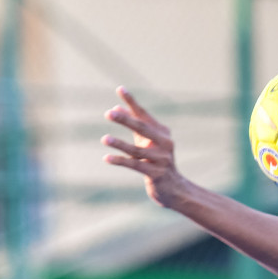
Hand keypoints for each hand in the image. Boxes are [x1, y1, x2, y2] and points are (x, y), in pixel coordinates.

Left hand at [102, 87, 190, 208]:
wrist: (174, 188)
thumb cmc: (157, 161)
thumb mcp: (146, 142)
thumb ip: (133, 125)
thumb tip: (116, 107)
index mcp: (161, 132)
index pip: (143, 115)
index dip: (132, 102)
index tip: (120, 89)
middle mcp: (164, 143)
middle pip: (142, 129)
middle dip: (125, 120)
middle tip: (109, 113)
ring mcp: (161, 159)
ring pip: (136, 150)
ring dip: (119, 144)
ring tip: (104, 139)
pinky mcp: (155, 174)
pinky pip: (135, 166)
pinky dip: (120, 161)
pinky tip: (107, 158)